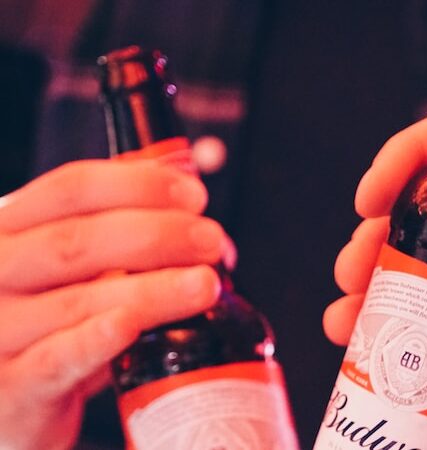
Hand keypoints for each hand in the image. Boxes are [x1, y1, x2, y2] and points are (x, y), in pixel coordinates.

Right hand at [0, 160, 225, 449]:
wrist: (14, 397)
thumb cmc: (51, 316)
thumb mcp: (78, 254)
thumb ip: (124, 205)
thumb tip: (183, 158)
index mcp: (10, 227)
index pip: (71, 188)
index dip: (139, 185)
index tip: (194, 195)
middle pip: (78, 241)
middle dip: (157, 235)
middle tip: (211, 241)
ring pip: (79, 301)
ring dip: (152, 289)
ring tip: (204, 283)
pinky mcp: (12, 388)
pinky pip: (56, 360)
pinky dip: (98, 339)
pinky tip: (132, 324)